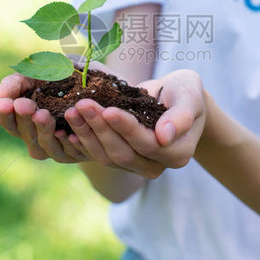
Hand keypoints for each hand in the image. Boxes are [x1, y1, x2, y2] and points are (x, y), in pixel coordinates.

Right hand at [0, 73, 88, 163]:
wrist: (96, 78)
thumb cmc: (59, 74)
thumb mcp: (34, 74)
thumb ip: (13, 86)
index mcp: (22, 119)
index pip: (6, 121)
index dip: (5, 114)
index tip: (6, 103)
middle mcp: (36, 136)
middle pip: (24, 134)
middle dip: (23, 119)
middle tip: (25, 105)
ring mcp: (56, 147)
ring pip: (44, 146)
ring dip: (42, 130)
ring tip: (43, 114)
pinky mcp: (78, 152)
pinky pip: (70, 152)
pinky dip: (68, 143)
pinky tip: (68, 132)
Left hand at [65, 69, 206, 176]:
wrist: (175, 99)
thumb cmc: (185, 93)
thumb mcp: (190, 96)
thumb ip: (181, 116)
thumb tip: (164, 137)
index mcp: (178, 153)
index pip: (147, 144)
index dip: (126, 128)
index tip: (109, 110)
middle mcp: (156, 166)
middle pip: (123, 153)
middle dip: (100, 128)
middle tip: (82, 104)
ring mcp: (136, 165)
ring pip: (107, 157)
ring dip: (87, 133)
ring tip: (72, 110)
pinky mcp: (120, 160)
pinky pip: (99, 155)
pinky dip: (83, 142)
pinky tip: (68, 128)